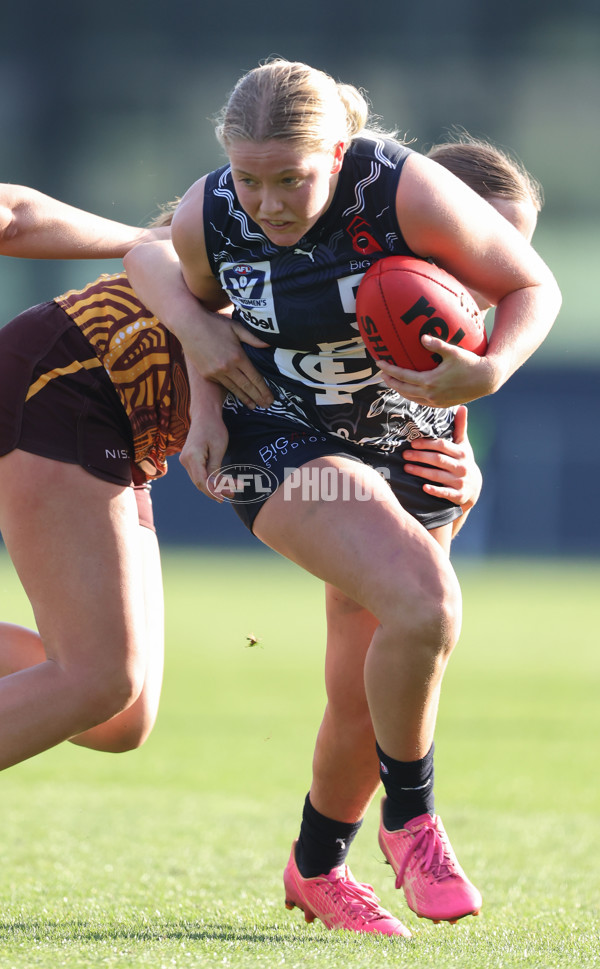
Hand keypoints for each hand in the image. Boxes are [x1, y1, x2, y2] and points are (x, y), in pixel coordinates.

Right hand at [179, 382, 229, 500]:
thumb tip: (216, 486)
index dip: (213, 492)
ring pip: (198, 480)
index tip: (224, 498)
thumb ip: (215, 468)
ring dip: (213, 487)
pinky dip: (209, 480)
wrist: (204, 414)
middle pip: (199, 482)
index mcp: (192, 457)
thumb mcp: (218, 448)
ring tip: (229, 491)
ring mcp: (185, 460)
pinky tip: (220, 484)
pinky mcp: (189, 459)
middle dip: (215, 491)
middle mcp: (185, 460)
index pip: (201, 481)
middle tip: (232, 495)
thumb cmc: (214, 428)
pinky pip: (198, 474)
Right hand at [180, 313, 273, 410]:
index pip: (255, 377)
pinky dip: (231, 391)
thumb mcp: (236, 327)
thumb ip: (253, 338)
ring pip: (234, 389)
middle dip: (258, 398)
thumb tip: (269, 344)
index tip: (271, 399)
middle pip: (246, 386)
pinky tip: (238, 395)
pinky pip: (222, 384)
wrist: (188, 325)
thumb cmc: (214, 324)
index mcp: (238, 356)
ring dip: (245, 398)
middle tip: (266, 406)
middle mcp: (227, 367)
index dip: (264, 390)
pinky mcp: (206, 374)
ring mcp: (216, 372)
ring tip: (253, 406)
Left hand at [377, 336, 496, 407]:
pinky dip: (412, 396)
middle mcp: (430, 394)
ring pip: (411, 398)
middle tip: (381, 374)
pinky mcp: (442, 405)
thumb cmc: (471, 363)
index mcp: (430, 382)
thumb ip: (437, 344)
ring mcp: (436, 402)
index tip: (379, 363)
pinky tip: (411, 389)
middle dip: (390, 382)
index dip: (389, 369)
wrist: (487, 380)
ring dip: (400, 390)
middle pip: (403, 389)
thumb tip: (422, 337)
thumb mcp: (454, 351)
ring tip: (393, 381)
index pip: (403, 376)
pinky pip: (421, 402)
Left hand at [403, 405, 481, 511]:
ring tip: (406, 467)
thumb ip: (460, 427)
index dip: (427, 444)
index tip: (413, 443)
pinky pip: (445, 493)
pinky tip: (423, 487)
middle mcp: (461, 467)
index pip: (443, 446)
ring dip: (421, 472)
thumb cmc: (463, 461)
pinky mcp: (458, 495)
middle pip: (438, 460)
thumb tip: (461, 406)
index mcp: (462, 453)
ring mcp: (460, 482)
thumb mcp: (463, 445)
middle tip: (404, 454)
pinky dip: (435, 490)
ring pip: (438, 475)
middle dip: (420, 457)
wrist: (474, 487)